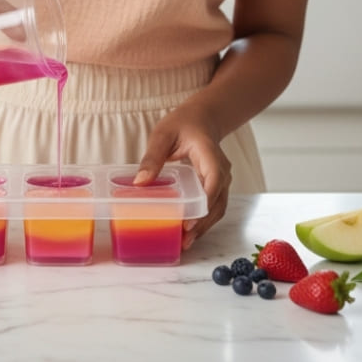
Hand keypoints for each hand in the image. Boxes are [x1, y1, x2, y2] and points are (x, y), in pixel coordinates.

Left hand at [135, 104, 230, 250]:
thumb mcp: (163, 135)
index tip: (189, 222)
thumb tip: (139, 182)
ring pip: (217, 208)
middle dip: (203, 223)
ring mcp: (221, 179)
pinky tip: (189, 232)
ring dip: (204, 226)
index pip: (214, 181)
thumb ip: (153, 157)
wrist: (202, 118)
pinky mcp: (216, 186)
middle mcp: (222, 170)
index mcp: (210, 155)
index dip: (204, 204)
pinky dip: (204, 220)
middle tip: (184, 240)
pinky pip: (213, 206)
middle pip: (217, 201)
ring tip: (186, 243)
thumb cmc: (183, 123)